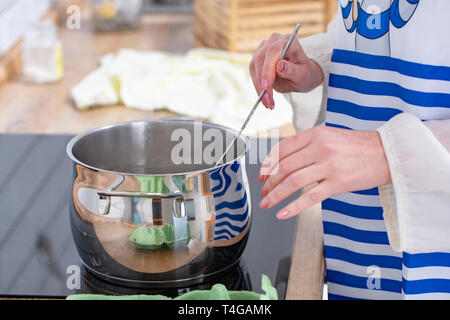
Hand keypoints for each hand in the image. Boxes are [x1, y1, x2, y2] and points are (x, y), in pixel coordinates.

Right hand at [249, 33, 322, 108]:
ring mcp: (263, 49)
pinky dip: (258, 87)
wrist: (300, 75)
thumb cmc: (304, 74)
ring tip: (268, 103)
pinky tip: (265, 99)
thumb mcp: (303, 75)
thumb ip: (292, 70)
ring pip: (254, 67)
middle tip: (268, 101)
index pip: (273, 51)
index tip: (266, 87)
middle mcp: (273, 41)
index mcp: (288, 40)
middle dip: (263, 82)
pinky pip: (253, 73)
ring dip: (259, 87)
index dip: (267, 69)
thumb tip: (279, 66)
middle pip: (261, 59)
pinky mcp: (257, 59)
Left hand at [258, 126, 390, 218]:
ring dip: (276, 195)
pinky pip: (310, 197)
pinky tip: (283, 214)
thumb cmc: (360, 146)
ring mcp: (329, 165)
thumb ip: (308, 145)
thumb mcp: (330, 136)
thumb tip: (285, 161)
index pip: (282, 149)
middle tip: (263, 192)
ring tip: (268, 204)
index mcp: (315, 134)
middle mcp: (320, 147)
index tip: (261, 176)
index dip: (267, 164)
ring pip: (293, 182)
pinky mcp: (338, 182)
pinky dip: (293, 207)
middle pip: (284, 167)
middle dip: (269, 182)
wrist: (389, 152)